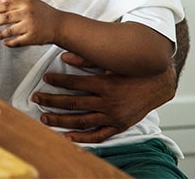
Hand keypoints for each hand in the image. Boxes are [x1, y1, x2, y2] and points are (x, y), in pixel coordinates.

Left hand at [0, 0, 60, 46]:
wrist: (60, 25)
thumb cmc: (44, 13)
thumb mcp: (31, 3)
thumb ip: (15, 1)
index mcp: (26, 4)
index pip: (6, 5)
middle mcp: (27, 14)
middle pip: (6, 18)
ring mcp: (30, 26)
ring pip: (10, 31)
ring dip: (1, 33)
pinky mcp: (33, 38)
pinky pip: (17, 42)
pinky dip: (10, 43)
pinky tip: (5, 42)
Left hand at [33, 52, 177, 142]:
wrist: (159, 83)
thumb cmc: (133, 70)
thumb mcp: (112, 61)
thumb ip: (88, 59)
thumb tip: (65, 55)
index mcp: (105, 84)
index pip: (75, 83)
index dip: (58, 80)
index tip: (45, 78)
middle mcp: (108, 102)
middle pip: (73, 103)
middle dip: (51, 101)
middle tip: (36, 98)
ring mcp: (113, 116)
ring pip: (81, 121)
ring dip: (61, 120)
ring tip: (44, 117)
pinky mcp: (119, 125)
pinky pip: (99, 135)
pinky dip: (83, 138)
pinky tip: (68, 136)